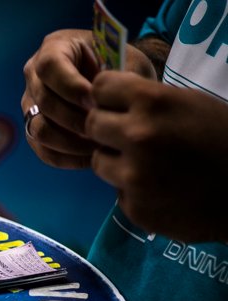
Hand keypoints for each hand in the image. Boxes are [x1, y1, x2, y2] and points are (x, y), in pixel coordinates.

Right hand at [21, 29, 154, 168]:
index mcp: (55, 47)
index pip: (50, 67)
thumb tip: (109, 104)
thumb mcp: (127, 61)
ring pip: (39, 129)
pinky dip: (66, 157)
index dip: (70, 87)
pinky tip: (91, 158)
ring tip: (98, 145)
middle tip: (104, 129)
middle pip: (44, 102)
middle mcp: (34, 75)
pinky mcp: (34, 128)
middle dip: (75, 119)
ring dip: (70, 142)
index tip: (96, 102)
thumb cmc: (122, 64)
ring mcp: (31, 103)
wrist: (116, 78)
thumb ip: (119, 77)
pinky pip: (42, 149)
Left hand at [87, 71, 227, 242]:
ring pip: (99, 161)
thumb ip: (149, 102)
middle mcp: (138, 136)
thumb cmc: (225, 139)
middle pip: (92, 124)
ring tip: (150, 165)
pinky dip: (134, 191)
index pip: (101, 87)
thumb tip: (109, 100)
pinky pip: (118, 192)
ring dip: (116, 162)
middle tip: (129, 137)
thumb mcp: (191, 104)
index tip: (117, 105)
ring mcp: (133, 176)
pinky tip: (162, 190)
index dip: (108, 96)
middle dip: (107, 129)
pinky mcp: (134, 207)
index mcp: (154, 102)